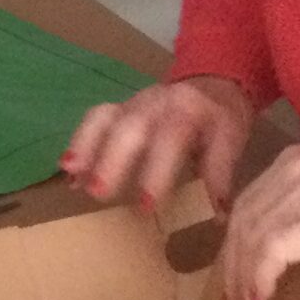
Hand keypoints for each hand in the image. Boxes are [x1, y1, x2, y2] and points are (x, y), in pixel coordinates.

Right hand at [65, 77, 254, 213]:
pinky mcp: (118, 109)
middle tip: (98, 193)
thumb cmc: (220, 120)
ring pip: (105, 119)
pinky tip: (68, 171)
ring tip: (71, 176)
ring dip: (86, 147)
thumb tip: (217, 216)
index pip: (172, 138)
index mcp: (188, 110)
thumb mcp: (230, 142)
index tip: (145, 206)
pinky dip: (79, 144)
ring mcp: (133, 103)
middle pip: (130, 127)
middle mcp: (156, 102)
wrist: (212, 83)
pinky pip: (94, 120)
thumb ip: (219, 174)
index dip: (158, 172)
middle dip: (112, 160)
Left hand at [219, 144, 299, 299]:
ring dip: (243, 281)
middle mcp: (291, 172)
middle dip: (232, 266)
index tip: (234, 275)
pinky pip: (270, 253)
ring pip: (251, 240)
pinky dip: (258, 280)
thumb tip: (288, 242)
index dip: (236, 244)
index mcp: (295, 162)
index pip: (249, 204)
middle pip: (243, 222)